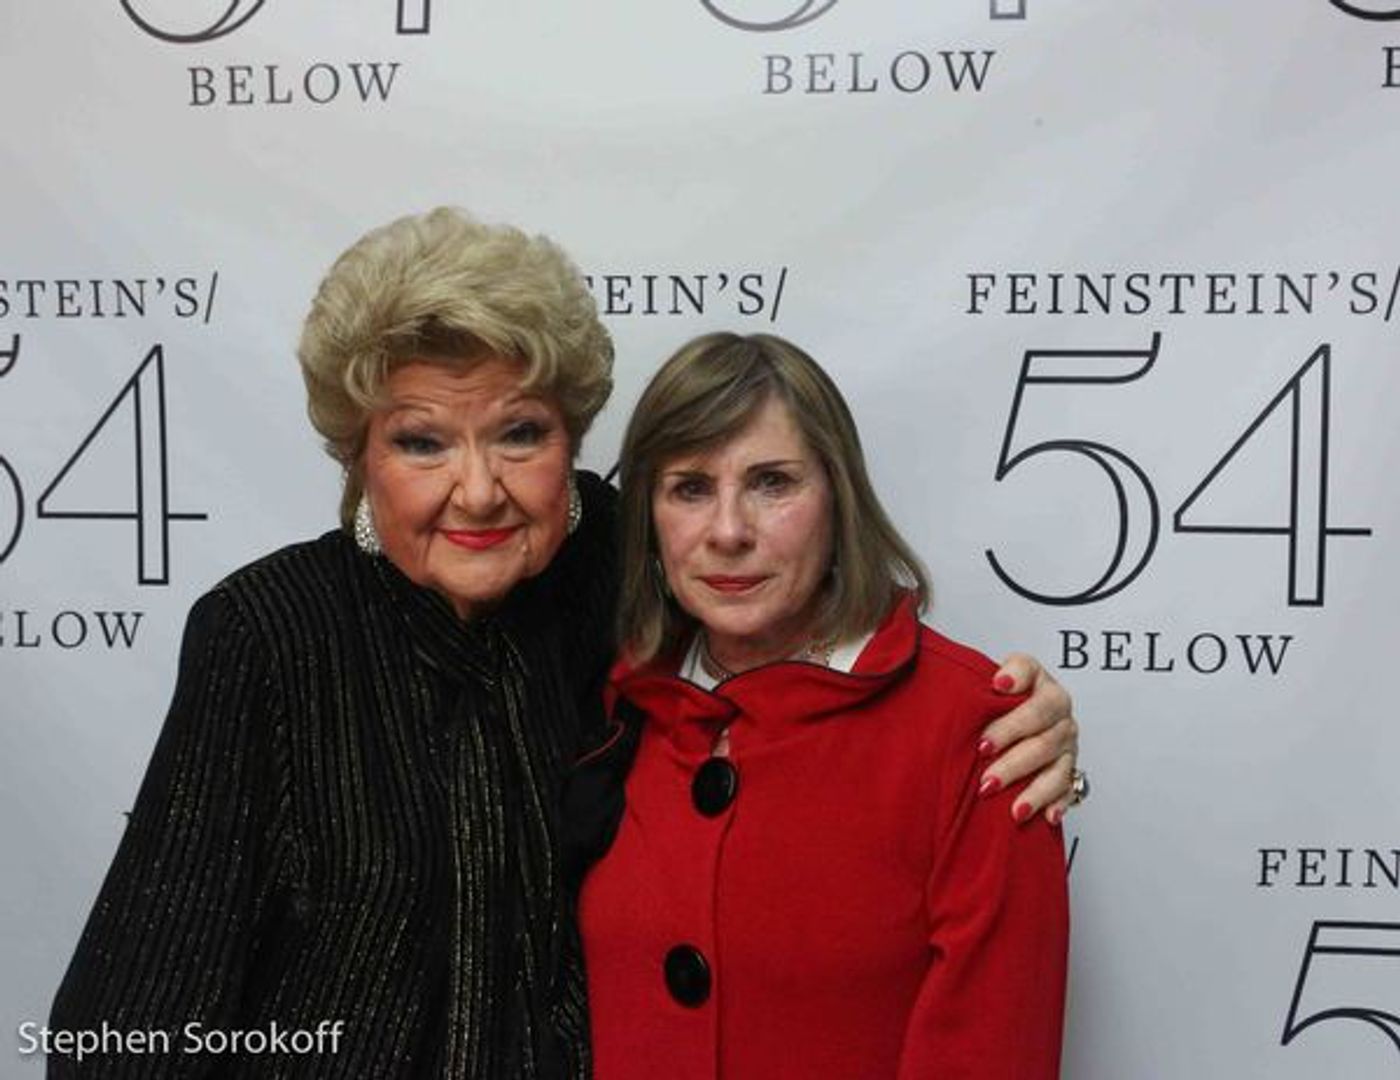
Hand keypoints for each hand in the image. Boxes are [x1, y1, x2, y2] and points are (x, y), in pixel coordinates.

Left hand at [977, 653, 1078, 825]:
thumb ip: (983, 680)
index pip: (1035, 689)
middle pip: (1043, 738)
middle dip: (1014, 761)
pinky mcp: (1068, 770)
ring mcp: (1066, 744)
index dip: (1015, 696)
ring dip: (1034, 791)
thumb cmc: (992, 700)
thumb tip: (994, 683)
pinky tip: (1046, 816)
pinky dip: (1056, 804)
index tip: (995, 693)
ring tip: (1013, 810)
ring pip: (1056, 769)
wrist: (1006, 716)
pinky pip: (1067, 791)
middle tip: (986, 778)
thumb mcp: (984, 680)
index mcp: (1041, 685)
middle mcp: (1059, 714)